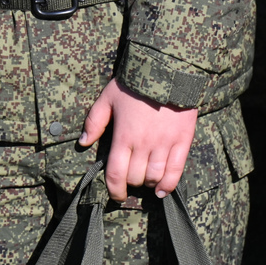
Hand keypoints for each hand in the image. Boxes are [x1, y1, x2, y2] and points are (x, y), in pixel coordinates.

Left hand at [78, 78, 198, 200]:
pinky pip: (176, 171)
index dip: (114, 189)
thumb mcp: (108, 98)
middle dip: (131, 183)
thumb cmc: (135, 84)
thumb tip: (82, 143)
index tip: (116, 194)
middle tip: (131, 179)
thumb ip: (94, 122)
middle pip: (136, 178)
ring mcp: (164, 144)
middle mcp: (144, 144)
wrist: (168, 70)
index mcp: (124, 136)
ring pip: (154, 177)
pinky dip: (168, 185)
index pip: (116, 173)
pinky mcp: (182, 142)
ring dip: (148, 184)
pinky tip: (162, 190)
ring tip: (146, 181)